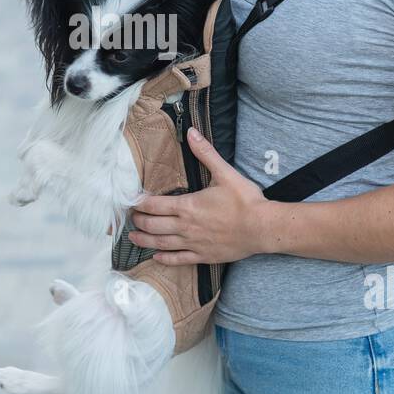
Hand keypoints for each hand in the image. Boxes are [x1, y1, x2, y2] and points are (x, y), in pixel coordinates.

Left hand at [127, 126, 274, 265]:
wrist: (262, 228)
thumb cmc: (245, 201)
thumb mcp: (225, 173)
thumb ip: (205, 153)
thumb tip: (192, 133)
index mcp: (188, 206)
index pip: (155, 205)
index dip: (140, 204)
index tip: (131, 202)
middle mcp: (186, 226)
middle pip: (153, 225)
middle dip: (139, 221)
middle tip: (131, 219)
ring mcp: (193, 243)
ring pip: (162, 244)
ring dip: (145, 241)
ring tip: (133, 238)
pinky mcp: (204, 256)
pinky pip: (179, 260)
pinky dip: (165, 259)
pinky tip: (157, 257)